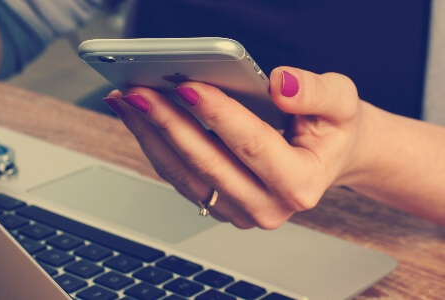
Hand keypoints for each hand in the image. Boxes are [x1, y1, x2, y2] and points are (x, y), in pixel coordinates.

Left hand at [103, 67, 365, 228]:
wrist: (328, 157)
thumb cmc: (332, 130)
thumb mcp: (342, 102)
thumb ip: (316, 92)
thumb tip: (280, 85)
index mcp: (301, 184)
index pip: (252, 145)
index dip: (218, 115)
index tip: (187, 86)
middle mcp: (268, 207)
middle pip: (207, 163)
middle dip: (169, 123)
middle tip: (140, 92)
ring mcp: (239, 212)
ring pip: (184, 174)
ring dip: (151, 135)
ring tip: (128, 101)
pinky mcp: (219, 205)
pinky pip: (179, 177)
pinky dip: (156, 145)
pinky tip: (139, 118)